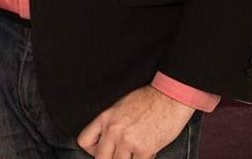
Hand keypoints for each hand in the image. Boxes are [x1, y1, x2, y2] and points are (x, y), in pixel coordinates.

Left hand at [77, 85, 195, 158]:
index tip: (101, 151)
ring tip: (132, 154)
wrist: (167, 98)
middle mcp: (113, 130)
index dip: (92, 150)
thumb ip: (110, 124)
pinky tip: (145, 155)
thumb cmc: (146, 100)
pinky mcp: (144, 149)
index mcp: (105, 118)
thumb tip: (107, 141)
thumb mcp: (119, 107)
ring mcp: (128, 141)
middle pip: (99, 158)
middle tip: (117, 155)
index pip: (84, 141)